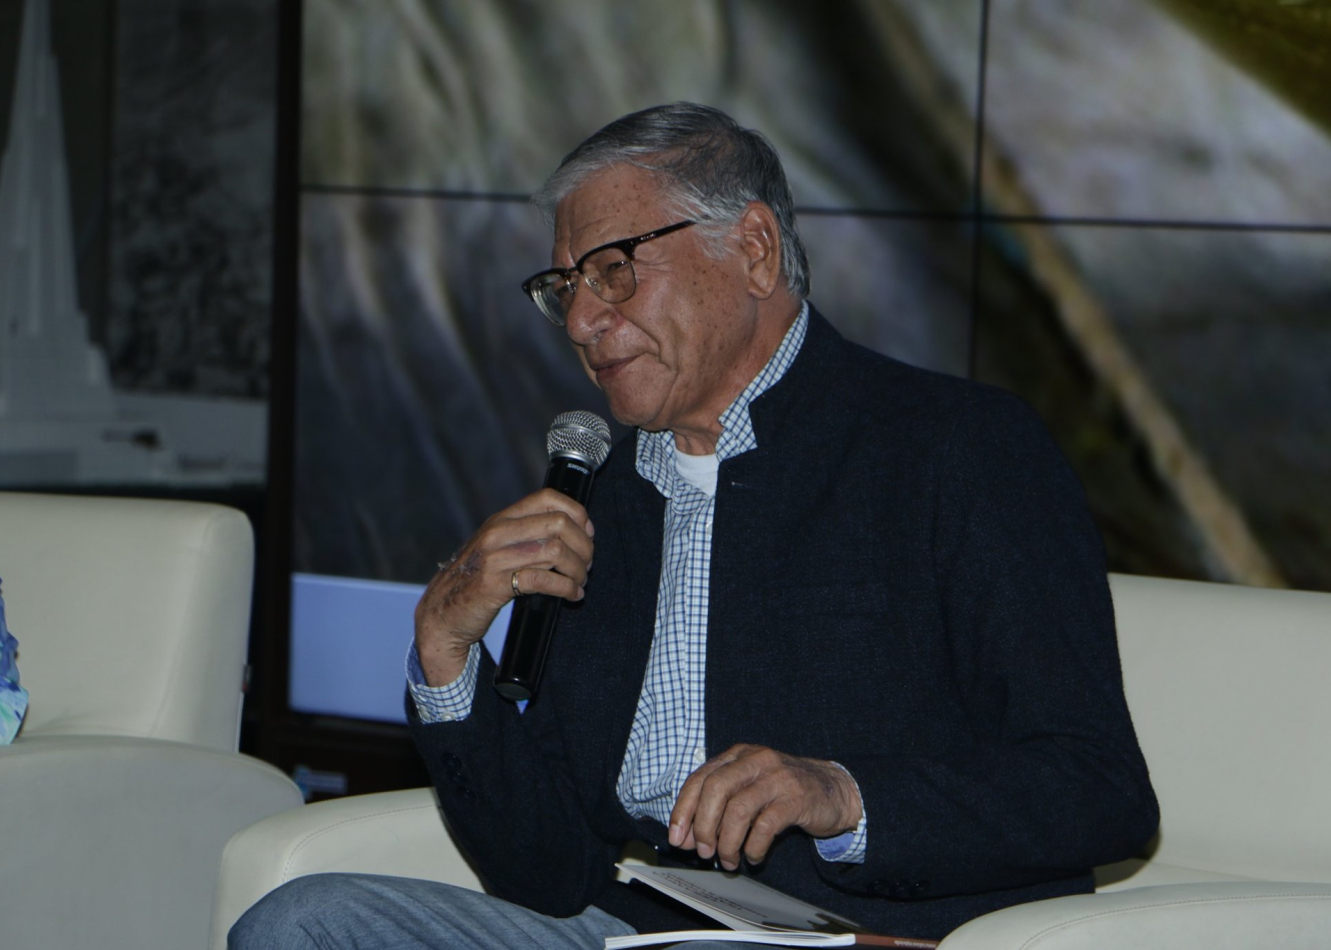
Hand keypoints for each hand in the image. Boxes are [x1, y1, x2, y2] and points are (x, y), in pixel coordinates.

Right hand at [413, 488, 593, 685]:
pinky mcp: (494, 585)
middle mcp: (498, 533)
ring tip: (580, 582)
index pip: (547, 498)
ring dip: (577, 569)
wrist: (442, 613)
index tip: (588, 533)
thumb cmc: (475, 581)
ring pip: (555, 551)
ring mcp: (494, 558)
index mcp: (502, 520)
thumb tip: (570, 530)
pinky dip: (566, 588)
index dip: (577, 513)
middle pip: (558, 524)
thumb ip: (526, 536)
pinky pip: (543, 580)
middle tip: (587, 563)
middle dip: (583, 545)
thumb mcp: (497, 548)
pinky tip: (572, 595)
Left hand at [668, 744, 862, 870]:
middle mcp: (755, 760)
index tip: (677, 838)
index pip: (699, 778)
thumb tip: (687, 838)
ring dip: (727, 842)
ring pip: (738, 809)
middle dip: (703, 825)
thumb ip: (719, 807)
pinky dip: (754, 847)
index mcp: (737, 756)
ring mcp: (776, 777)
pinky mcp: (796, 798)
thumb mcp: (749, 789)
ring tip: (728, 860)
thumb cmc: (782, 793)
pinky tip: (754, 857)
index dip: (683, 810)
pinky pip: (765, 826)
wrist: (834, 791)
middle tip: (703, 852)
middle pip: (715, 789)